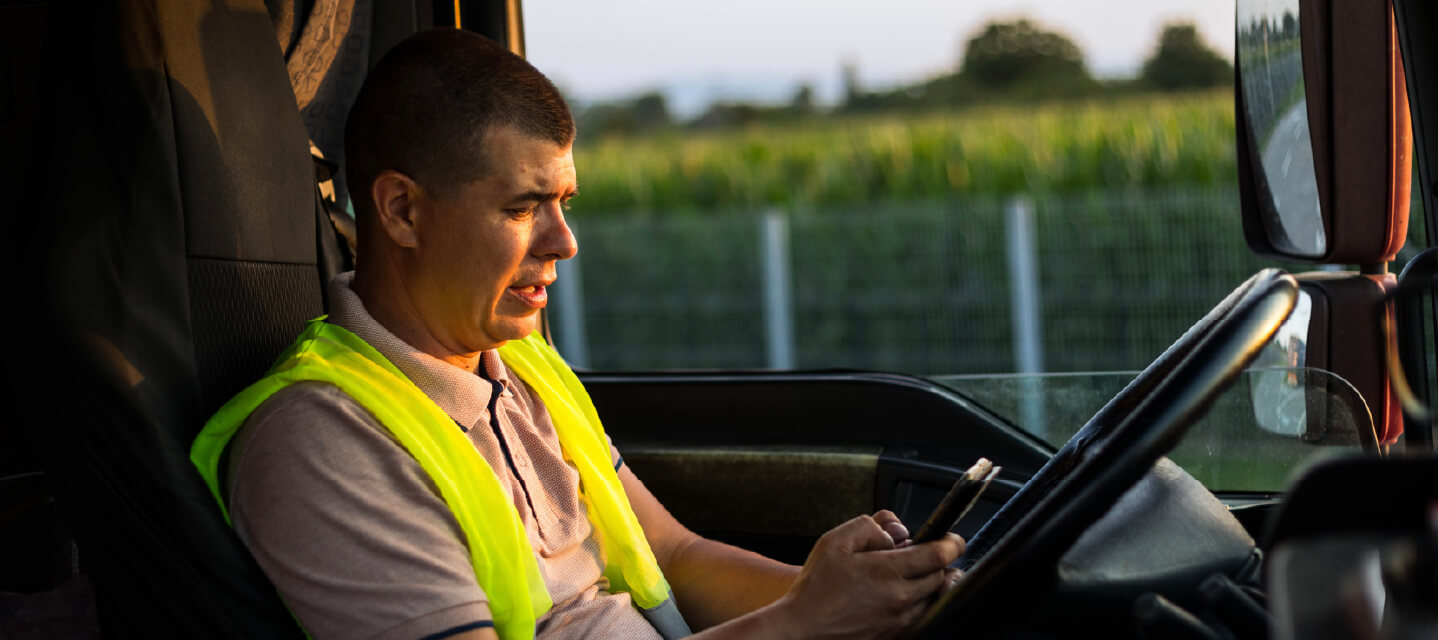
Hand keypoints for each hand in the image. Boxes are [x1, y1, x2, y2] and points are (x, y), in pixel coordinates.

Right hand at [769, 510, 965, 638]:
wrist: (802, 630)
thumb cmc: (816, 587)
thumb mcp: (834, 541)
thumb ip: (869, 526)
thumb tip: (895, 532)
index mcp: (888, 572)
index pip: (939, 555)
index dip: (952, 543)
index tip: (954, 538)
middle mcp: (901, 599)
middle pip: (941, 576)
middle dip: (937, 562)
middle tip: (920, 553)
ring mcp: (899, 621)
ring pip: (933, 598)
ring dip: (929, 583)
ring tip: (906, 574)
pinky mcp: (895, 636)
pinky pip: (920, 616)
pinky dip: (918, 602)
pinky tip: (896, 594)